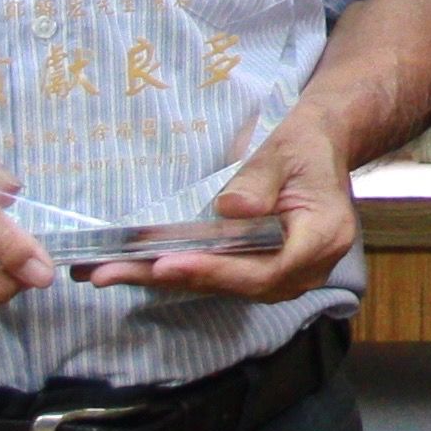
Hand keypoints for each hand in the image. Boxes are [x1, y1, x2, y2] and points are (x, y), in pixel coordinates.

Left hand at [90, 104, 360, 302]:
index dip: (218, 271)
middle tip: (113, 272)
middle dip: (176, 277)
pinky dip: (179, 272)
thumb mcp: (284, 150)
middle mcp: (308, 268)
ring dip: (166, 280)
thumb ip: (259, 181)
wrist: (318, 147)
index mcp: (323, 237)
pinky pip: (221, 278)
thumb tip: (231, 209)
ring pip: (224, 286)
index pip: (267, 269)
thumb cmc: (304, 144)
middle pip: (238, 284)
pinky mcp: (263, 272)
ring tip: (108, 273)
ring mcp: (286, 275)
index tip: (169, 264)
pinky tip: (133, 269)